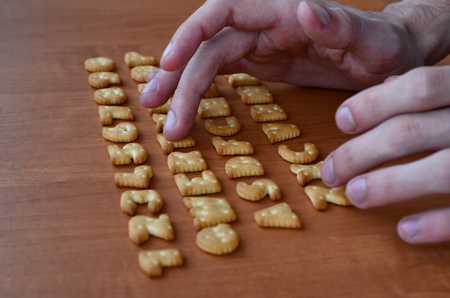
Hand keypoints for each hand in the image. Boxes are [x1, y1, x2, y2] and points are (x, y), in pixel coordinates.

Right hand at [140, 0, 423, 139]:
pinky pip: (220, 72)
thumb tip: (303, 9)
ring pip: (207, 61)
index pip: (224, 12)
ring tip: (166, 119)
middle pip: (207, 46)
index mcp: (283, 11)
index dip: (191, 35)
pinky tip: (185, 106)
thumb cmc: (383, 48)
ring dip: (182, 89)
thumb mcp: (370, 40)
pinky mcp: (261, 62)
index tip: (168, 64)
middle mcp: (264, 24)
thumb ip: (338, 24)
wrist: (386, 59)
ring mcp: (260, 44)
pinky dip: (200, 89)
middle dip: (180, 78)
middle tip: (158, 110)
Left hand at [321, 65, 449, 243]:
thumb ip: (436, 88)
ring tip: (356, 196)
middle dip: (361, 153)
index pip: (418, 86)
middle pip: (411, 131)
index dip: (374, 103)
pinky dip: (437, 224)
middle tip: (331, 172)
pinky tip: (405, 230)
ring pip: (439, 170)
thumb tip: (386, 87)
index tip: (341, 121)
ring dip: (389, 185)